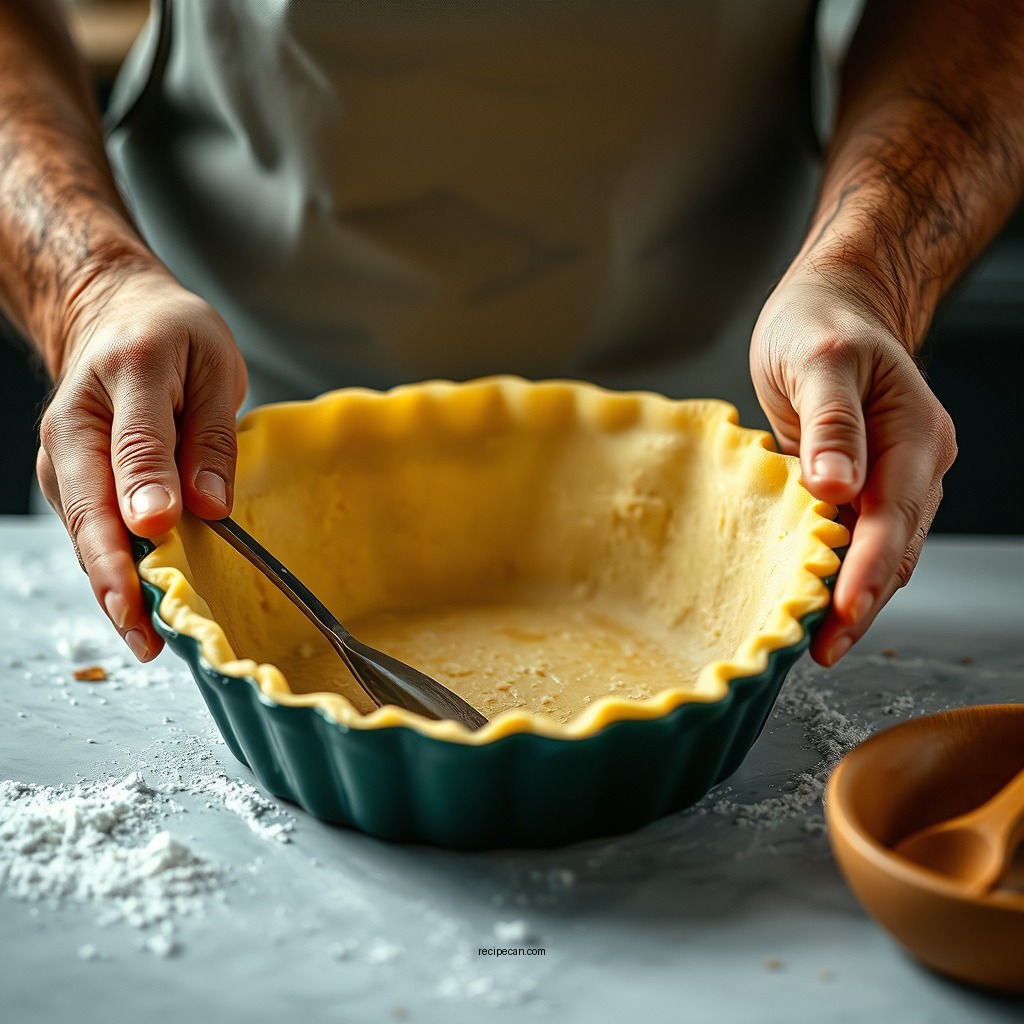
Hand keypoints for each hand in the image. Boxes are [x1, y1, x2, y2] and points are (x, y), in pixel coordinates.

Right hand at [36, 263, 247, 661]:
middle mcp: (75, 429)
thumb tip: (205, 506)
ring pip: (85, 534)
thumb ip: (207, 435)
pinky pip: (92, 535)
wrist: (119, 318)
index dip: (144, 497)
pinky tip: (138, 612)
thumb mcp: (209, 364)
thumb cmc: (173, 337)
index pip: (130, 449)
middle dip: (114, 574)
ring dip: (112, 588)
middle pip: (89, 509)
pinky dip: (113, 574)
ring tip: (147, 641)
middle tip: (144, 630)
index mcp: (118, 382)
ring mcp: (66, 461)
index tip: (159, 532)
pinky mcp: (73, 484)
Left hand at [750, 274, 955, 666]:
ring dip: (849, 598)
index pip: (894, 514)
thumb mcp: (818, 356)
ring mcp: (887, 480)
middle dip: (861, 603)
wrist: (831, 308)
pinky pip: (853, 540)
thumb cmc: (822, 323)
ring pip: (878, 552)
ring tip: (812, 644)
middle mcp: (911, 466)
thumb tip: (835, 487)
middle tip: (822, 651)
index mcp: (913, 434)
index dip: (870, 569)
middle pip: (894, 548)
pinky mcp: (857, 488)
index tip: (844, 612)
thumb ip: (829, 419)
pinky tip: (807, 601)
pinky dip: (834, 572)